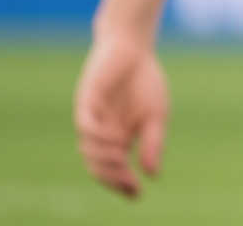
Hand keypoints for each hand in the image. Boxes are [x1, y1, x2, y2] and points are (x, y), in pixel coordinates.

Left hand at [75, 33, 167, 198]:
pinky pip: (86, 126)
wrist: (134, 48)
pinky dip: (97, 137)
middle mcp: (101, 133)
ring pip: (89, 150)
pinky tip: (115, 139)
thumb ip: (153, 143)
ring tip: (122, 159)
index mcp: (118, 139)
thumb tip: (152, 174)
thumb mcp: (156, 116)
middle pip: (98, 166)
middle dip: (112, 178)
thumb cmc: (144, 81)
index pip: (114, 170)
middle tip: (129, 183)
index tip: (137, 194)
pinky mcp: (86, 102)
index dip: (123, 184)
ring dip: (104, 159)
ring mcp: (92, 118)